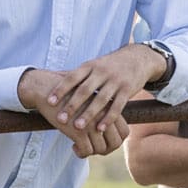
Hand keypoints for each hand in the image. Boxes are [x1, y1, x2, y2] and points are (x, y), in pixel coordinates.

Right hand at [22, 67, 133, 155]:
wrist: (47, 88)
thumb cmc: (67, 94)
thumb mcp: (89, 99)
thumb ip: (100, 111)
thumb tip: (105, 129)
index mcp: (109, 106)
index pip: (124, 131)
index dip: (115, 141)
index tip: (102, 142)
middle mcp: (104, 114)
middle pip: (116, 142)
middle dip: (105, 150)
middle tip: (92, 149)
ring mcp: (92, 122)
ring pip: (101, 149)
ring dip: (92, 153)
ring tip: (80, 148)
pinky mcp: (79, 129)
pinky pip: (87, 150)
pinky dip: (81, 153)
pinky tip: (73, 147)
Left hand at [32, 44, 166, 132]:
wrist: (138, 58)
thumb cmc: (109, 65)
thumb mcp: (93, 64)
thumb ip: (76, 74)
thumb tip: (50, 77)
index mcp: (90, 66)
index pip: (72, 77)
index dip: (60, 89)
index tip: (49, 102)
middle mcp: (102, 72)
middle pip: (85, 90)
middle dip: (72, 105)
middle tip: (60, 119)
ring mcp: (116, 81)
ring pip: (100, 99)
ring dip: (88, 114)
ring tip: (78, 127)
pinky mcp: (128, 90)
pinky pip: (117, 106)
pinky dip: (108, 118)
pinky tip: (100, 129)